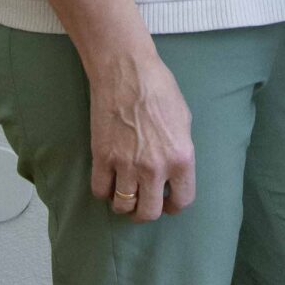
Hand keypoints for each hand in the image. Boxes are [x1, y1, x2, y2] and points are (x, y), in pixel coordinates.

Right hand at [87, 44, 195, 220]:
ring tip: (125, 193)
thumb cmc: (160, 89)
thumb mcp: (184, 121)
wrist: (126, 72)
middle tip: (144, 203)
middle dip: (147, 212)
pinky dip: (104, 191)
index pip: (182, 200)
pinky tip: (108, 181)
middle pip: (149, 212)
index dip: (175, 205)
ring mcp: (126, 165)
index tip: (168, 203)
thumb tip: (174, 170)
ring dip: (124, 204)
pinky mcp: (101, 157)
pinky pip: (100, 190)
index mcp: (181, 158)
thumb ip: (180, 151)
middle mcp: (155, 168)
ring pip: (122, 206)